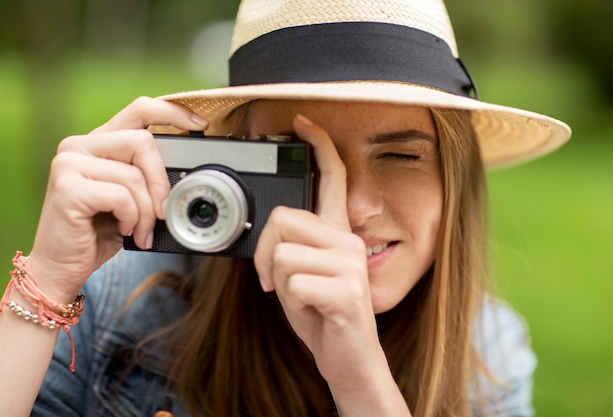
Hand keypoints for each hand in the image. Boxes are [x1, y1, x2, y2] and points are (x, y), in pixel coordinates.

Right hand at [27, 97, 208, 302]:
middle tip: (163, 212)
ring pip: (134, 175)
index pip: (139, 110)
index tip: (200, 126)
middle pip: (143, 142)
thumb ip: (146, 176)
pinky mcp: (67, 187)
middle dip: (161, 183)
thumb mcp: (130, 198)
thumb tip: (185, 173)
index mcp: (98, 143)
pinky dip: (131, 218)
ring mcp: (69, 164)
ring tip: (138, 230)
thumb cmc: (98, 233)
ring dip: (146, 212)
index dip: (173, 113)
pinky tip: (121, 229)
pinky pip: (122, 196)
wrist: (61, 267)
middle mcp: (79, 146)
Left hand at [254, 114, 386, 392]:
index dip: (319, 147)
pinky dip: (291, 305)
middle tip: (273, 281)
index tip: (303, 122)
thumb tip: (268, 234)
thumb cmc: (321, 315)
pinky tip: (313, 313)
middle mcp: (348, 241)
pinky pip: (291, 283)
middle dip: (264, 254)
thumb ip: (290, 247)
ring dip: (279, 285)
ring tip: (304, 300)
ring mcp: (350, 265)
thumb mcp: (300, 275)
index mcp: (337, 233)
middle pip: (283, 219)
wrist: (348, 359)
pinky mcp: (347, 291)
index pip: (332, 179)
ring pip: (282, 254)